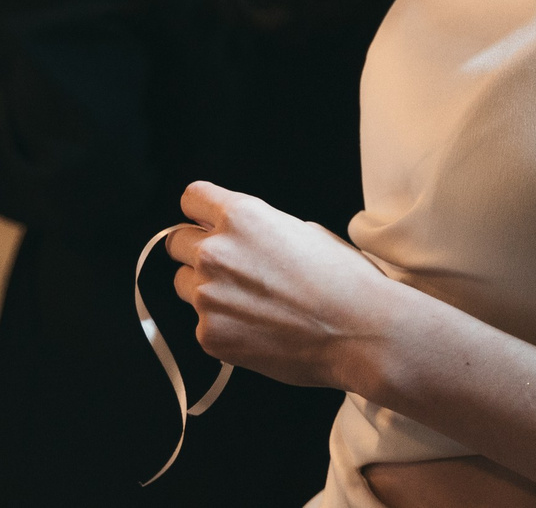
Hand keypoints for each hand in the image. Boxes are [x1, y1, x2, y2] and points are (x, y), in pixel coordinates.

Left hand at [164, 181, 401, 392]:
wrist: (359, 332)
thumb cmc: (342, 279)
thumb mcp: (302, 230)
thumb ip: (258, 230)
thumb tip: (241, 238)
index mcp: (240, 216)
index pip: (191, 199)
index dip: (201, 212)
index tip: (206, 222)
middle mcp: (215, 252)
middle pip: (176, 242)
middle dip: (197, 251)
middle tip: (230, 269)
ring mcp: (208, 296)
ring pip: (184, 284)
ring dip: (205, 289)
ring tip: (248, 303)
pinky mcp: (210, 335)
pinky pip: (202, 324)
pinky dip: (223, 326)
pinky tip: (258, 329)